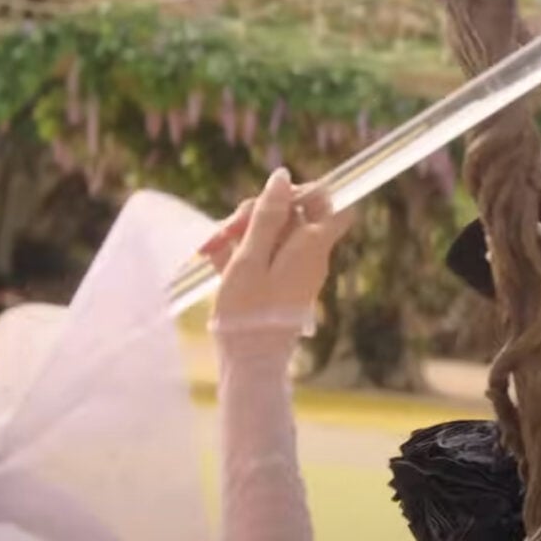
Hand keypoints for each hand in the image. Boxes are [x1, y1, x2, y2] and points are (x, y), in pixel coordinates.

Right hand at [202, 168, 353, 345]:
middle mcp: (309, 254)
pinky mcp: (277, 283)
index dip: (303, 191)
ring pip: (271, 232)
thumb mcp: (251, 256)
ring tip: (210, 249)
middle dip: (256, 213)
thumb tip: (283, 176)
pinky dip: (239, 253)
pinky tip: (211, 258)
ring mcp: (293, 269)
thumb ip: (268, 215)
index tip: (273, 199)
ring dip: (239, 233)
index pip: (330, 201)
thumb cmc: (250, 310)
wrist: (250, 363)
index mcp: (312, 243)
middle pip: (291, 213)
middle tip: (227, 231)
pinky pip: (262, 255)